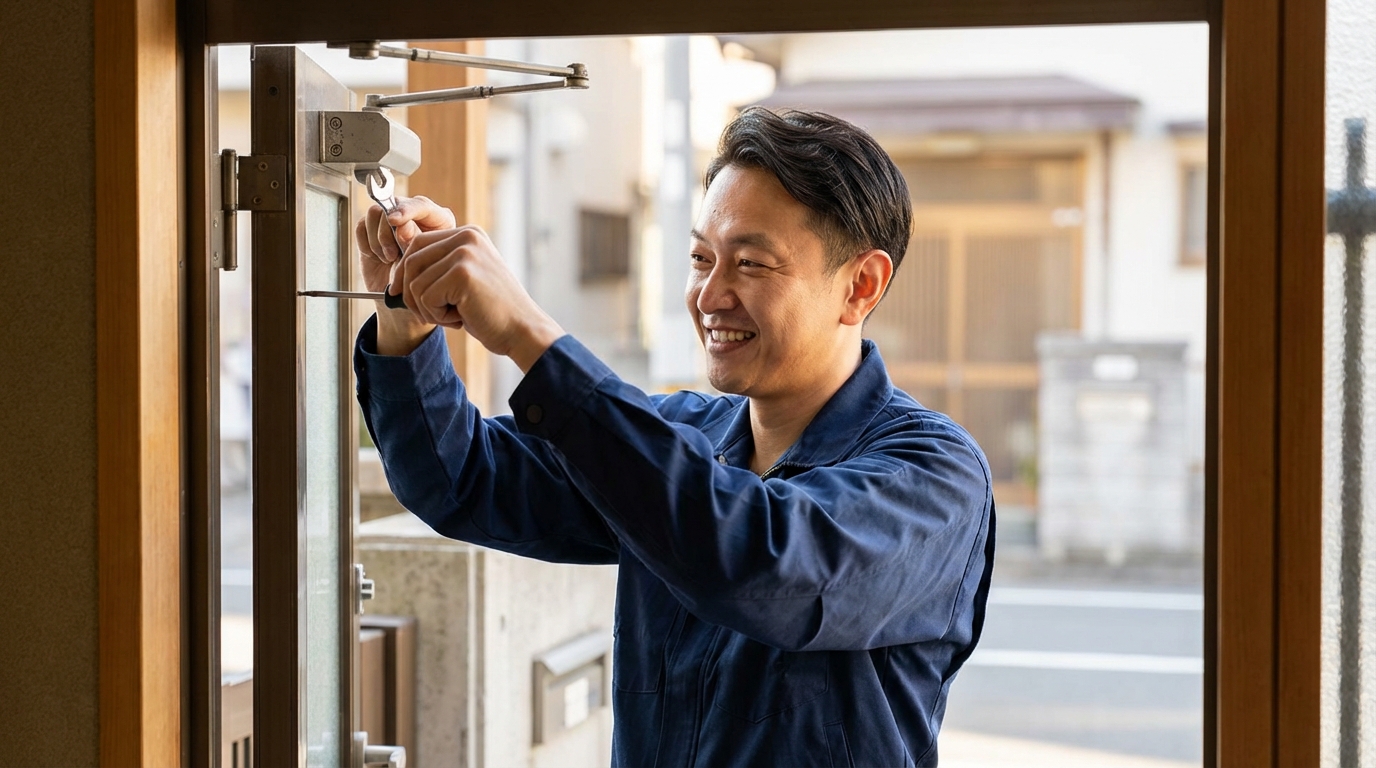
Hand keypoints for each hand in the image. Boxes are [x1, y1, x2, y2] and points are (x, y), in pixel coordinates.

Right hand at [354, 195, 456, 292]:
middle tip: (392, 255)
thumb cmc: (420, 279)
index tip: (394, 220)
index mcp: (437, 219)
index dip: (405, 210)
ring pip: (375, 213)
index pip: (420, 204)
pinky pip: (361, 226)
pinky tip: (378, 256)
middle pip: (393, 205)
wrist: (404, 296)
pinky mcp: (372, 230)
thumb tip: (401, 226)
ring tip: (388, 258)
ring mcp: (391, 221)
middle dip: (388, 232)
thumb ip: (414, 241)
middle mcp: (414, 215)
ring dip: (378, 240)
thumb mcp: (422, 260)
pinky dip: (366, 243)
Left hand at [393, 225, 564, 371]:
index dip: (404, 272)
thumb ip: (438, 269)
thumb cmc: (492, 311)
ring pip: (415, 282)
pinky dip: (436, 316)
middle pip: (411, 260)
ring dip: (427, 308)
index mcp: (468, 234)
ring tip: (453, 316)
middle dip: (410, 292)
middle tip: (430, 314)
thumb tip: (395, 280)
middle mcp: (466, 237)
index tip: (401, 294)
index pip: (417, 244)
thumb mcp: (463, 281)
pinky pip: (425, 297)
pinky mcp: (462, 274)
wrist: (521, 330)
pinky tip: (459, 319)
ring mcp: (465, 253)